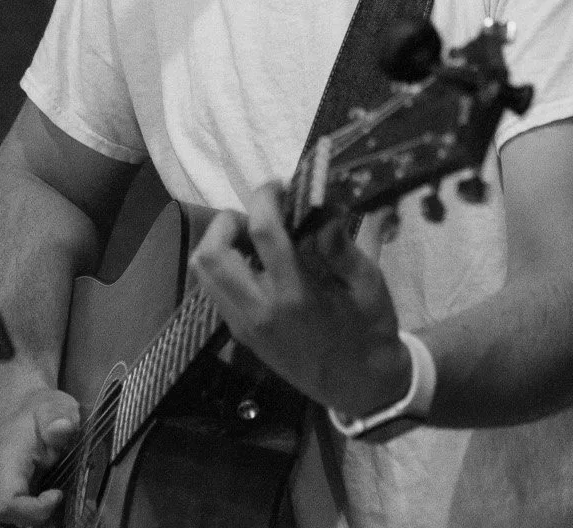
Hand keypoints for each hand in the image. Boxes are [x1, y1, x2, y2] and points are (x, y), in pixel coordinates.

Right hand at [0, 387, 80, 527]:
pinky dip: (25, 524)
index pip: (7, 503)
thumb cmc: (37, 412)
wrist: (16, 410)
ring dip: (22, 527)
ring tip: (52, 516)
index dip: (35, 510)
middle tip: (50, 519)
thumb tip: (62, 429)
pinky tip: (49, 516)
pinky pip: (1, 525)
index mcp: (3, 465)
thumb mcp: (54, 406)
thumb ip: (58, 417)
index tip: (58, 495)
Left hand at [188, 182, 409, 418]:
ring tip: (255, 240)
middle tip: (261, 218)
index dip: (266, 197)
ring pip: (203, 271)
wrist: (360, 387)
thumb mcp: (369, 284)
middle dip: (229, 221)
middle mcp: (259, 311)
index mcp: (294, 295)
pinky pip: (213, 290)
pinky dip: (224, 266)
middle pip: (212, 252)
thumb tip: (320, 207)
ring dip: (221, 243)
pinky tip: (256, 264)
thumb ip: (340, 245)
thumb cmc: (370, 332)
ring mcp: (244, 325)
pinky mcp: (240, 334)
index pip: (262, 232)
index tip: (280, 186)